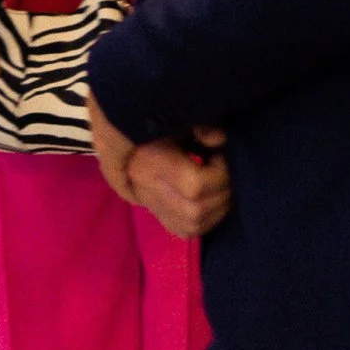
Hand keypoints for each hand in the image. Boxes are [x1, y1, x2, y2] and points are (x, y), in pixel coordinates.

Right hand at [91, 92, 231, 234]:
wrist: (126, 133)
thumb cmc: (156, 123)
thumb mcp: (175, 118)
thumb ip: (198, 125)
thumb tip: (219, 139)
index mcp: (148, 161)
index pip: (194, 185)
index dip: (218, 173)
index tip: (217, 154)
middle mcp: (146, 188)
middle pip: (196, 209)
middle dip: (221, 192)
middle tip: (223, 171)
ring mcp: (151, 205)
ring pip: (193, 225)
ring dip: (218, 208)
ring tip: (219, 185)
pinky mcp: (159, 216)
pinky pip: (187, 231)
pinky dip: (207, 221)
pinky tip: (211, 202)